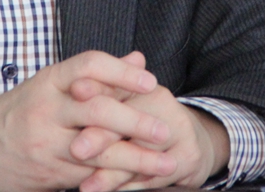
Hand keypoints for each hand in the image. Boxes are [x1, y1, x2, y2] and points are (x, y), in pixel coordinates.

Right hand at [0, 51, 177, 191]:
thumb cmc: (22, 110)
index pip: (89, 66)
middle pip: (96, 110)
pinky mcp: (50, 172)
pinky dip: (118, 177)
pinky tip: (142, 180)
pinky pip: (89, 174)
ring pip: (98, 150)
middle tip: (166, 130)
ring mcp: (47, 143)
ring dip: (137, 159)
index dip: (121, 72)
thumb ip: (98, 76)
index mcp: (50, 80)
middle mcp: (47, 109)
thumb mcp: (54, 85)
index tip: (150, 81)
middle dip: (136, 121)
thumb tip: (139, 59)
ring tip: (168, 164)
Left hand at [68, 80, 230, 191]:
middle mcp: (162, 100)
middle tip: (76, 149)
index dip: (96, 87)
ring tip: (89, 186)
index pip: (116, 84)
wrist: (190, 142)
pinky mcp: (190, 154)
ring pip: (141, 152)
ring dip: (111, 173)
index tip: (75, 91)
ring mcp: (179, 127)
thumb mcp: (124, 110)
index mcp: (140, 85)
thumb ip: (101, 100)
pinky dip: (132, 186)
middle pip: (128, 119)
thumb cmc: (144, 125)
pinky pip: (157, 174)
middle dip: (100, 136)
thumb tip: (76, 84)